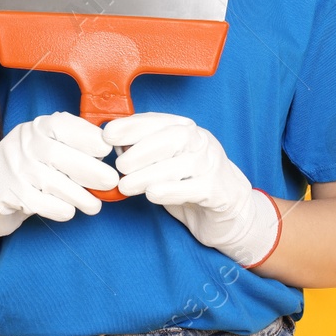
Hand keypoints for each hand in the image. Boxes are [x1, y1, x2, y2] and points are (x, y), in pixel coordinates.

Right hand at [0, 111, 118, 259]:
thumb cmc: (24, 171)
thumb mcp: (42, 148)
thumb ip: (68, 145)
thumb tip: (106, 151)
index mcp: (35, 128)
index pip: (63, 125)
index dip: (88, 137)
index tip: (107, 150)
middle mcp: (22, 144)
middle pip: (60, 155)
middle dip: (91, 170)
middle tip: (111, 181)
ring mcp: (13, 169)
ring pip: (53, 182)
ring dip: (80, 196)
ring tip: (95, 205)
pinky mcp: (8, 195)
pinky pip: (41, 203)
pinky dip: (60, 209)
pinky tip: (68, 211)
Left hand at [101, 112, 281, 267]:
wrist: (227, 213)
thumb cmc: (189, 185)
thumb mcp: (164, 164)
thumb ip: (143, 154)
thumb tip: (113, 146)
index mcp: (187, 130)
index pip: (158, 121)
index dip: (132, 126)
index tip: (108, 134)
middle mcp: (202, 143)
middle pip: (174, 137)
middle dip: (142, 149)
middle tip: (120, 166)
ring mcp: (212, 166)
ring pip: (182, 164)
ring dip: (149, 174)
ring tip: (126, 186)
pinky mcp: (218, 191)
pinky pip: (193, 188)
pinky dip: (170, 190)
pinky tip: (152, 194)